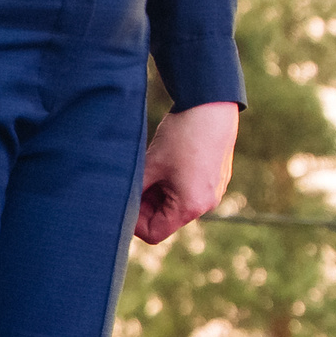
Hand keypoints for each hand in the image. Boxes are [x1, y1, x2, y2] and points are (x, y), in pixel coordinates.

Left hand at [135, 99, 238, 243]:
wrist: (211, 104)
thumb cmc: (181, 136)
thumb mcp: (151, 165)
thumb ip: (135, 191)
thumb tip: (118, 204)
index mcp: (191, 207)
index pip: (154, 233)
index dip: (134, 222)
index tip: (123, 201)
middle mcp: (207, 203)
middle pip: (166, 218)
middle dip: (146, 204)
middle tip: (134, 181)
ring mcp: (214, 189)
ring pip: (177, 202)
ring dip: (160, 191)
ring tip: (152, 166)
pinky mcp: (217, 176)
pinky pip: (190, 189)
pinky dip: (174, 181)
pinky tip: (169, 159)